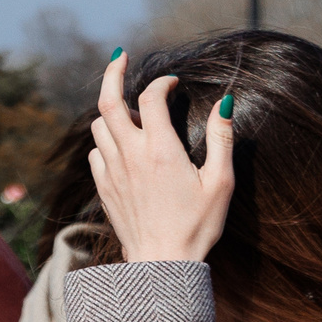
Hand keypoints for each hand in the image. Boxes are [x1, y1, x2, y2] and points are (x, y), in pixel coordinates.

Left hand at [90, 53, 232, 263]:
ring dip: (113, 111)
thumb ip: (221, 139)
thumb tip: (224, 103)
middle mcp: (130, 156)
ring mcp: (112, 171)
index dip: (162, 83)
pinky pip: (96, 152)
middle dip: (113, 74)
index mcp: (160, 151)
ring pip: (100, 126)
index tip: (174, 82)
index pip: (150, 98)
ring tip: (134, 113)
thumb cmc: (197, 225)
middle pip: (108, 102)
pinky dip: (106, 139)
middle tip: (120, 57)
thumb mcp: (220, 182)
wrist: (162, 264)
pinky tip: (123, 145)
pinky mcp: (103, 187)